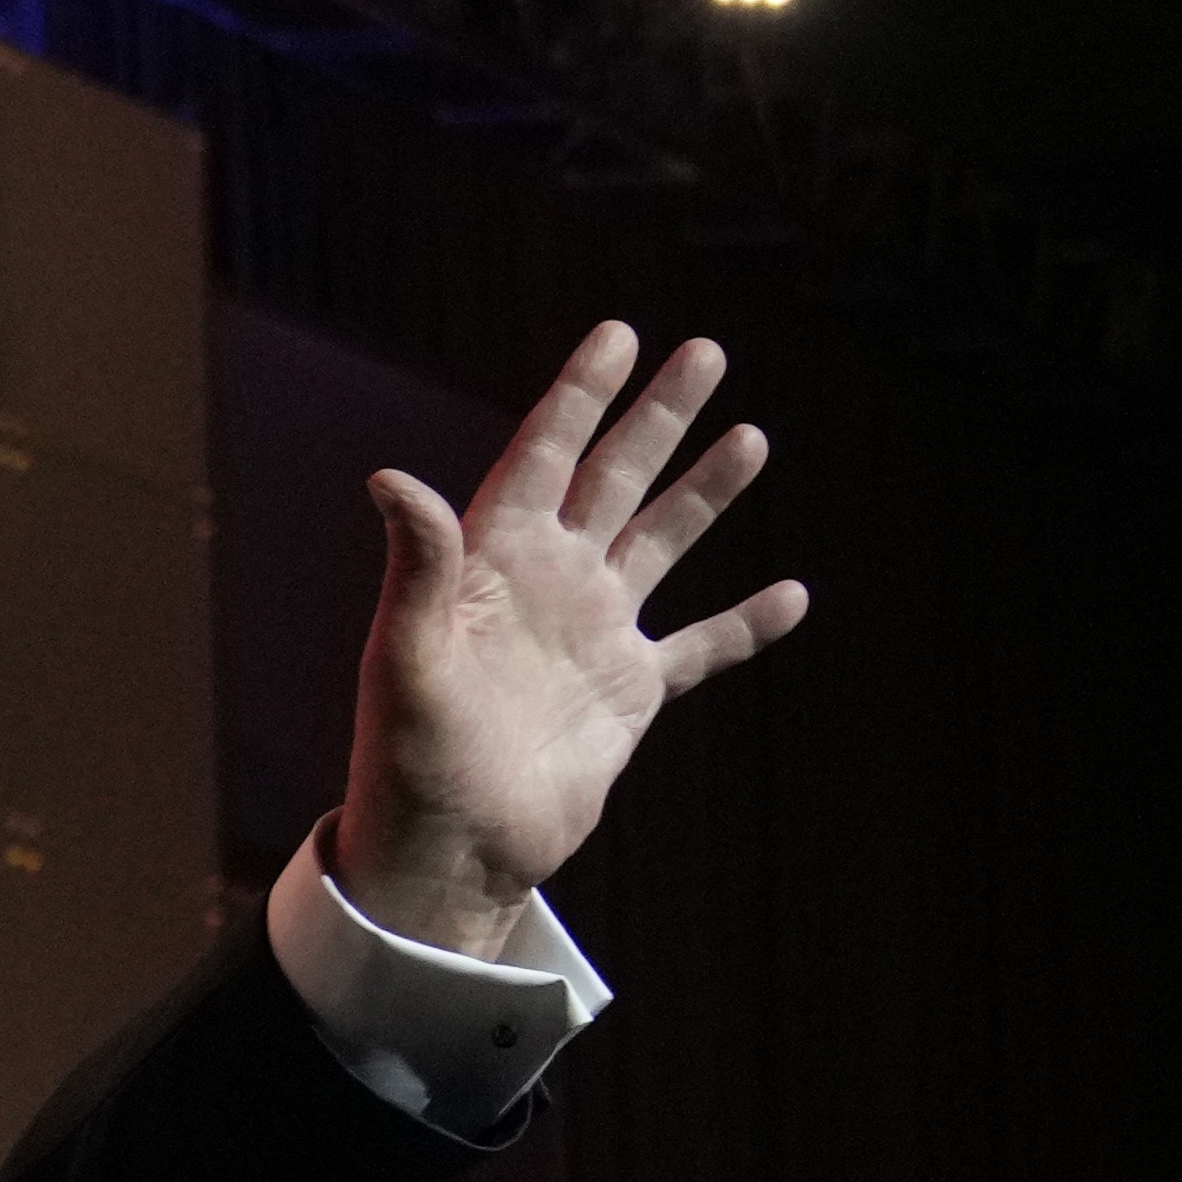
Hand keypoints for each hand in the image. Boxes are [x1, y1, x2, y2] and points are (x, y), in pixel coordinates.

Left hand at [337, 320, 808, 955]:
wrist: (450, 849)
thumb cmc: (408, 759)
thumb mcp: (405, 657)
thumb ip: (415, 566)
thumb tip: (389, 477)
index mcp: (492, 564)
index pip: (542, 457)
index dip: (578, 396)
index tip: (617, 333)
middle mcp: (547, 585)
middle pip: (612, 480)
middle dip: (657, 417)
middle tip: (705, 351)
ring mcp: (591, 636)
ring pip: (660, 544)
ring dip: (704, 492)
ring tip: (752, 434)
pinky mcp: (627, 694)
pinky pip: (699, 648)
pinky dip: (744, 624)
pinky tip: (791, 596)